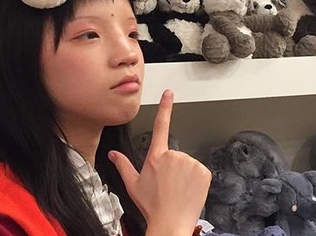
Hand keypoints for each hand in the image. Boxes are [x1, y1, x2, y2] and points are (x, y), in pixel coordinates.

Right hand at [108, 90, 211, 235]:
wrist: (171, 223)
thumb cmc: (152, 206)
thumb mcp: (133, 184)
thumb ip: (123, 165)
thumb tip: (113, 154)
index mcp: (155, 156)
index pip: (160, 125)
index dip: (165, 106)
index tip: (169, 93)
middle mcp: (173, 155)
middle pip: (174, 154)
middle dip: (173, 167)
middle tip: (168, 185)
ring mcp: (189, 162)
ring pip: (187, 164)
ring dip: (184, 174)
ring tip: (178, 190)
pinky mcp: (203, 171)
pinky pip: (199, 171)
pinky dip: (196, 180)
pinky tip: (188, 191)